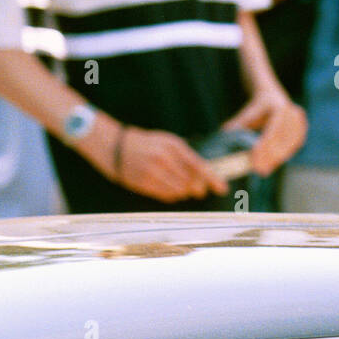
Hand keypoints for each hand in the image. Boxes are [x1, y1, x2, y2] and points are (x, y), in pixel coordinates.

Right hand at [84, 117, 227, 202]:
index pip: (198, 165)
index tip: (222, 188)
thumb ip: (186, 157)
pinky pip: (167, 196)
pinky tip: (168, 187)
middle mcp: (164, 159)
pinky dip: (172, 195)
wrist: (116, 147)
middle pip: (190, 182)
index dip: (212, 179)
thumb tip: (202, 177)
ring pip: (179, 191)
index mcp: (173, 146)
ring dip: (183, 192)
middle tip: (197, 188)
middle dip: (196, 187)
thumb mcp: (168, 142)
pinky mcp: (145, 184)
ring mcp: (154, 172)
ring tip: (177, 184)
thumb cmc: (147, 144)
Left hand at [226, 90, 307, 177]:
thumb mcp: (246, 115)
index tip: (255, 162)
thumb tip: (224, 134)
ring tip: (264, 170)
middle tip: (259, 171)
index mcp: (279, 107)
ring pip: (288, 146)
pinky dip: (282, 156)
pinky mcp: (302, 130)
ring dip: (276, 159)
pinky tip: (272, 164)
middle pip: (281, 142)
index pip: (271, 133)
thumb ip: (237, 125)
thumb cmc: (256, 108)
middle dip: (270, 158)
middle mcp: (293, 113)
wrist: (271, 96)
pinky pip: (293, 147)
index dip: (264, 149)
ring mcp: (300, 121)